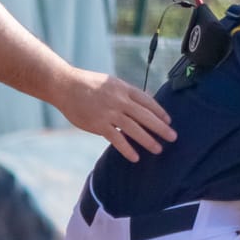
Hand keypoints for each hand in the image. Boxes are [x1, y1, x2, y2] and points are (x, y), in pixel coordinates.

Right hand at [55, 68, 176, 162]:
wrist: (66, 85)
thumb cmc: (88, 84)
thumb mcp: (111, 83)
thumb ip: (126, 93)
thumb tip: (143, 103)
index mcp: (124, 89)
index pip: (148, 101)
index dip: (160, 112)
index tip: (169, 121)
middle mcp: (120, 100)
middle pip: (145, 116)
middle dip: (161, 127)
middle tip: (173, 137)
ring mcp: (109, 112)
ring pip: (134, 128)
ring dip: (148, 140)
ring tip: (158, 149)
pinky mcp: (98, 124)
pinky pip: (116, 139)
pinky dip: (127, 149)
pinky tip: (135, 157)